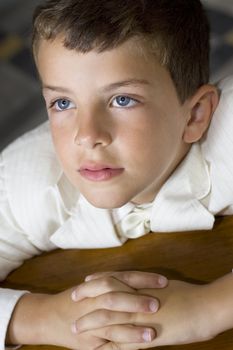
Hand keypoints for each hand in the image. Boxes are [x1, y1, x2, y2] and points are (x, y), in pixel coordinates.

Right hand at [7, 271, 167, 348]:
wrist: (49, 317)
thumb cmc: (76, 300)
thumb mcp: (93, 286)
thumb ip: (113, 282)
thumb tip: (142, 280)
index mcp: (97, 285)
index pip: (123, 278)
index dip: (143, 279)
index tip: (164, 281)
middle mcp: (93, 302)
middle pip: (116, 298)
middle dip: (136, 301)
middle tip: (157, 304)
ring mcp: (90, 323)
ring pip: (111, 324)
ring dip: (132, 330)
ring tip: (152, 334)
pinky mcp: (89, 342)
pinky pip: (107, 345)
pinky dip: (122, 347)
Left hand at [76, 279, 215, 349]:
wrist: (203, 307)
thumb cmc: (186, 294)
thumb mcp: (163, 286)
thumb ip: (146, 286)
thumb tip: (136, 286)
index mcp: (140, 286)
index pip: (112, 280)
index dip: (96, 281)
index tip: (83, 282)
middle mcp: (136, 300)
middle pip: (104, 297)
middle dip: (86, 299)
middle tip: (71, 299)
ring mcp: (139, 318)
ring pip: (108, 321)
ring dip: (91, 325)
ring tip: (76, 329)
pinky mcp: (146, 337)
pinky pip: (122, 344)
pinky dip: (108, 348)